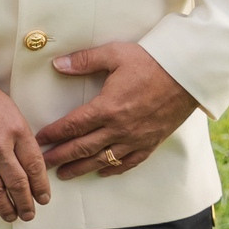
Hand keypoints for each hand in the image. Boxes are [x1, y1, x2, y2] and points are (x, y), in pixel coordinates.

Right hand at [0, 66, 49, 222]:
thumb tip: (29, 162)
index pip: (35, 166)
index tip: (43, 197)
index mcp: (16, 129)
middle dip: (26, 203)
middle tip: (29, 213)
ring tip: (12, 216)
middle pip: (18, 184)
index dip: (41, 186)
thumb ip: (19, 136)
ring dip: (6, 208)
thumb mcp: (8, 109)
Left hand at [35, 42, 200, 180]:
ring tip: (65, 174)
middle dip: (60, 157)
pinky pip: (130, 162)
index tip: (39, 140)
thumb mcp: (114, 54)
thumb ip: (84, 61)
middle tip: (43, 165)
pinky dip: (113, 169)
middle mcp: (120, 128)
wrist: (189, 74)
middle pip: (83, 148)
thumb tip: (57, 64)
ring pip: (103, 159)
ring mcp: (136, 138)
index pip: (73, 126)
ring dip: (82, 168)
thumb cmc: (151, 61)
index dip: (54, 134)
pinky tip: (102, 172)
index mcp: (107, 107)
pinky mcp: (152, 142)